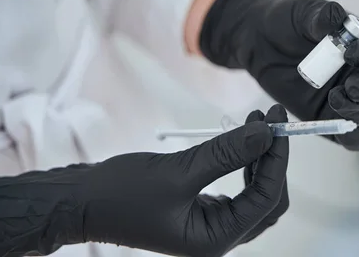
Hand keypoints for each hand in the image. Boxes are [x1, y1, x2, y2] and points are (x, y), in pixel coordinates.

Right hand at [0, 114, 288, 256]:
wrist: (81, 201)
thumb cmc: (122, 193)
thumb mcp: (179, 171)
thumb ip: (226, 153)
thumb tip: (266, 133)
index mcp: (216, 239)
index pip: (266, 198)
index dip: (277, 158)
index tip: (277, 122)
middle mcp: (217, 236)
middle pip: (267, 199)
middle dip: (272, 158)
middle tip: (271, 119)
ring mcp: (209, 222)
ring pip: (252, 192)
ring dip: (258, 157)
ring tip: (257, 120)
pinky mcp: (199, 207)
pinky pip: (234, 186)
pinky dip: (241, 162)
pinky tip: (239, 138)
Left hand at [200, 0, 358, 150]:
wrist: (259, 40)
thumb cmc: (288, 21)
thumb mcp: (302, 12)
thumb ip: (322, 15)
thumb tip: (337, 17)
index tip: (350, 53)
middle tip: (349, 86)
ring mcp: (350, 98)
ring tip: (334, 99)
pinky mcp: (330, 118)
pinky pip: (351, 136)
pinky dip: (352, 137)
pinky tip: (343, 132)